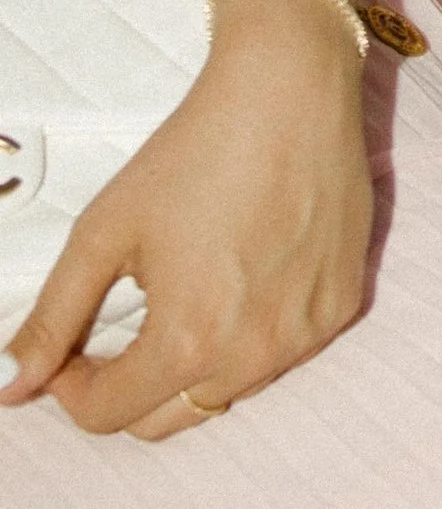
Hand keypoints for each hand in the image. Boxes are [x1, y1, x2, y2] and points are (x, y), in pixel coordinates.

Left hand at [0, 0, 371, 436]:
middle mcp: (253, 354)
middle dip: (131, 384)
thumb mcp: (105, 230)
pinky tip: (246, 274)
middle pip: (167, 420)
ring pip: (226, 389)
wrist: (291, 88)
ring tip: (190, 289)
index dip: (73, 385)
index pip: (108, 415)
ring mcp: (306, 335)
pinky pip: (282, 353)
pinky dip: (253, 334)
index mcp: (188, 340)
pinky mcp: (341, 307)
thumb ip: (53, 318)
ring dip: (194, 362)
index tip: (74, 345)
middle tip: (124, 323)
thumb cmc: (196, 149)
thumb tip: (13, 385)